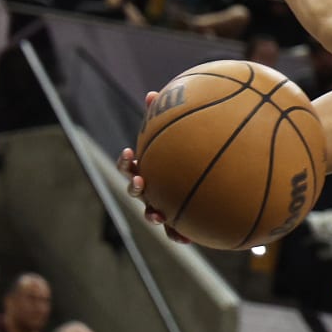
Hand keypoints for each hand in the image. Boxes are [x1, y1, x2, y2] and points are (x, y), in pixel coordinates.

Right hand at [117, 104, 191, 243]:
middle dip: (135, 187)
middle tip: (141, 182)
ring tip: (158, 215)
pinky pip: (175, 231)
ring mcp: (161, 206)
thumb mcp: (176, 136)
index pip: (130, 165)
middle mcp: (150, 189)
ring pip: (151, 214)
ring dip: (151, 215)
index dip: (126, 161)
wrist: (204, 184)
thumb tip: (151, 93)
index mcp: (147, 169)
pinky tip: (189, 238)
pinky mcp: (177, 222)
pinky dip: (179, 235)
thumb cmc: (185, 155)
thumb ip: (164, 116)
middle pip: (135, 191)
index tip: (129, 153)